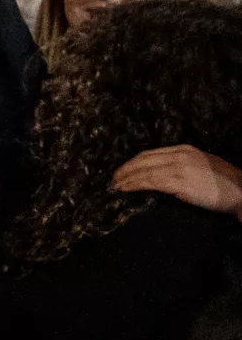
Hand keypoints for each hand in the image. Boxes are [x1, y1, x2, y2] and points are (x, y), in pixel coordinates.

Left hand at [113, 144, 241, 216]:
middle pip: (143, 160)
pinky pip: (151, 182)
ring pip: (144, 171)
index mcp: (184, 150)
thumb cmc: (225, 184)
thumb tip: (163, 177)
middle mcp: (180, 155)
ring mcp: (179, 168)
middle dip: (125, 169)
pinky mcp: (180, 182)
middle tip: (113, 179)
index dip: (133, 162)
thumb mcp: (202, 166)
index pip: (150, 153)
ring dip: (126, 179)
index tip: (122, 170)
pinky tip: (126, 189)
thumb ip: (182, 167)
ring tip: (115, 186)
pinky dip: (135, 185)